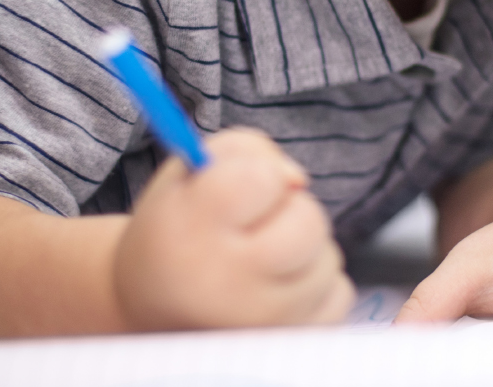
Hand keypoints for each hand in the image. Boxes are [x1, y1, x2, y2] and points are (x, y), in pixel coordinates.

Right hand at [113, 127, 354, 330]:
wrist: (154, 305)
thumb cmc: (179, 226)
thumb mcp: (191, 169)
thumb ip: (249, 150)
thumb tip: (298, 181)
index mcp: (188, 230)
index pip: (259, 179)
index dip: (257, 174)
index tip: (237, 192)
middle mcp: (223, 283)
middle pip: (308, 220)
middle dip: (291, 210)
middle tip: (257, 225)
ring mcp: (259, 322)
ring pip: (328, 258)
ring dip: (306, 250)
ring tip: (262, 259)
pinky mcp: (287, 341)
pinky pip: (339, 294)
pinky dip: (318, 285)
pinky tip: (279, 287)